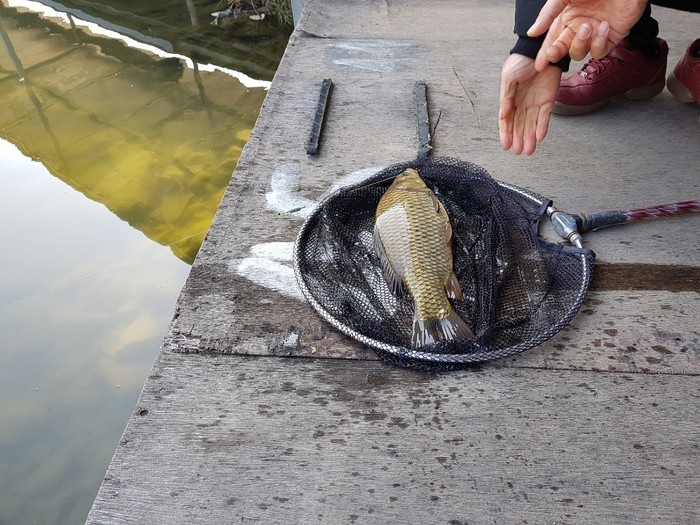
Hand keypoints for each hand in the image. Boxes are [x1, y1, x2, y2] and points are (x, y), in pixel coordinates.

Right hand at [499, 54, 561, 154]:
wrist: (540, 49)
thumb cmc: (521, 61)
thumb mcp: (509, 77)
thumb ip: (506, 96)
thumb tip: (504, 114)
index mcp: (510, 99)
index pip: (507, 120)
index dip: (506, 133)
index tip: (506, 146)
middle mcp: (522, 104)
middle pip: (519, 125)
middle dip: (519, 139)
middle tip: (519, 152)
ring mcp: (535, 103)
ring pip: (532, 124)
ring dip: (530, 137)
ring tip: (529, 150)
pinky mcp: (548, 100)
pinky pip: (545, 116)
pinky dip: (542, 127)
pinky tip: (540, 138)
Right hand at [528, 0, 646, 70]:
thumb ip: (548, 15)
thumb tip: (532, 32)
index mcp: (567, 17)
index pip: (552, 39)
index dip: (545, 53)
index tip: (539, 64)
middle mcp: (580, 27)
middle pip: (564, 49)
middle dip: (557, 53)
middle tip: (554, 52)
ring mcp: (595, 33)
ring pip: (580, 53)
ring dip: (580, 44)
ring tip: (587, 27)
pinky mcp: (612, 37)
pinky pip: (600, 51)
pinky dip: (599, 43)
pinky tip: (602, 27)